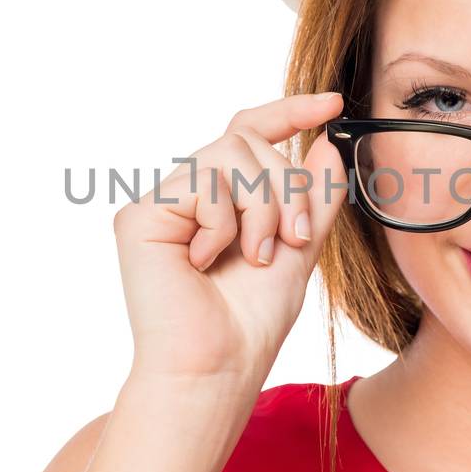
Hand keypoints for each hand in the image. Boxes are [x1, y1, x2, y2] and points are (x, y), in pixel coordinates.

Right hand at [112, 91, 347, 389]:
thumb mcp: (300, 249)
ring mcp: (160, 204)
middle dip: (287, 189)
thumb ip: (314, 197)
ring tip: (257, 256)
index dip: (289, 112)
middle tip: (294, 240)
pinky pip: (202, 184)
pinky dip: (224, 224)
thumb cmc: (251, 323)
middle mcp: (185, 194)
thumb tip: (326, 143)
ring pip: (230, 156)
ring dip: (262, 208)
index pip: (249, 134)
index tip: (332, 103)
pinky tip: (208, 262)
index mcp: (219, 199)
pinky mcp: (139, 217)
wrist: (218, 368)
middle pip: (247, 142)